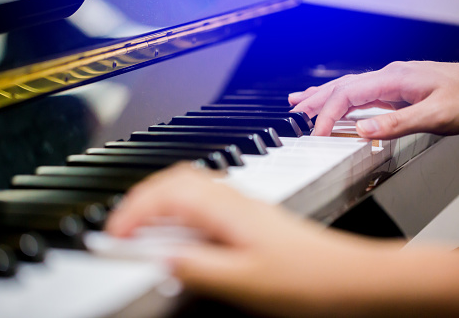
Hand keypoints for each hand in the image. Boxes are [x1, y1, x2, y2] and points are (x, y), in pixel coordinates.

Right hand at [105, 164, 458, 316]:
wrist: (349, 276)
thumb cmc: (307, 277)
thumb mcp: (246, 282)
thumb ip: (200, 269)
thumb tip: (163, 260)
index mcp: (226, 209)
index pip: (165, 196)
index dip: (133, 213)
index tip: (113, 235)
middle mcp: (232, 198)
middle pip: (173, 180)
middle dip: (141, 197)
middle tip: (123, 225)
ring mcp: (241, 202)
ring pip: (187, 184)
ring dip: (159, 199)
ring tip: (144, 225)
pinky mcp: (247, 213)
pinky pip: (202, 197)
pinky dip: (179, 207)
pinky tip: (181, 229)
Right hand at [289, 61, 458, 138]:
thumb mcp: (435, 115)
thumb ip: (396, 123)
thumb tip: (360, 129)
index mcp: (393, 78)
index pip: (347, 94)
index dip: (327, 114)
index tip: (316, 133)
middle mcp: (388, 76)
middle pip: (341, 86)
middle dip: (314, 100)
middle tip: (293, 113)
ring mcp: (391, 81)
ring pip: (347, 87)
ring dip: (322, 96)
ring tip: (300, 102)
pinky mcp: (395, 89)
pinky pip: (359, 93)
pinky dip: (340, 99)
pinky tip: (334, 102)